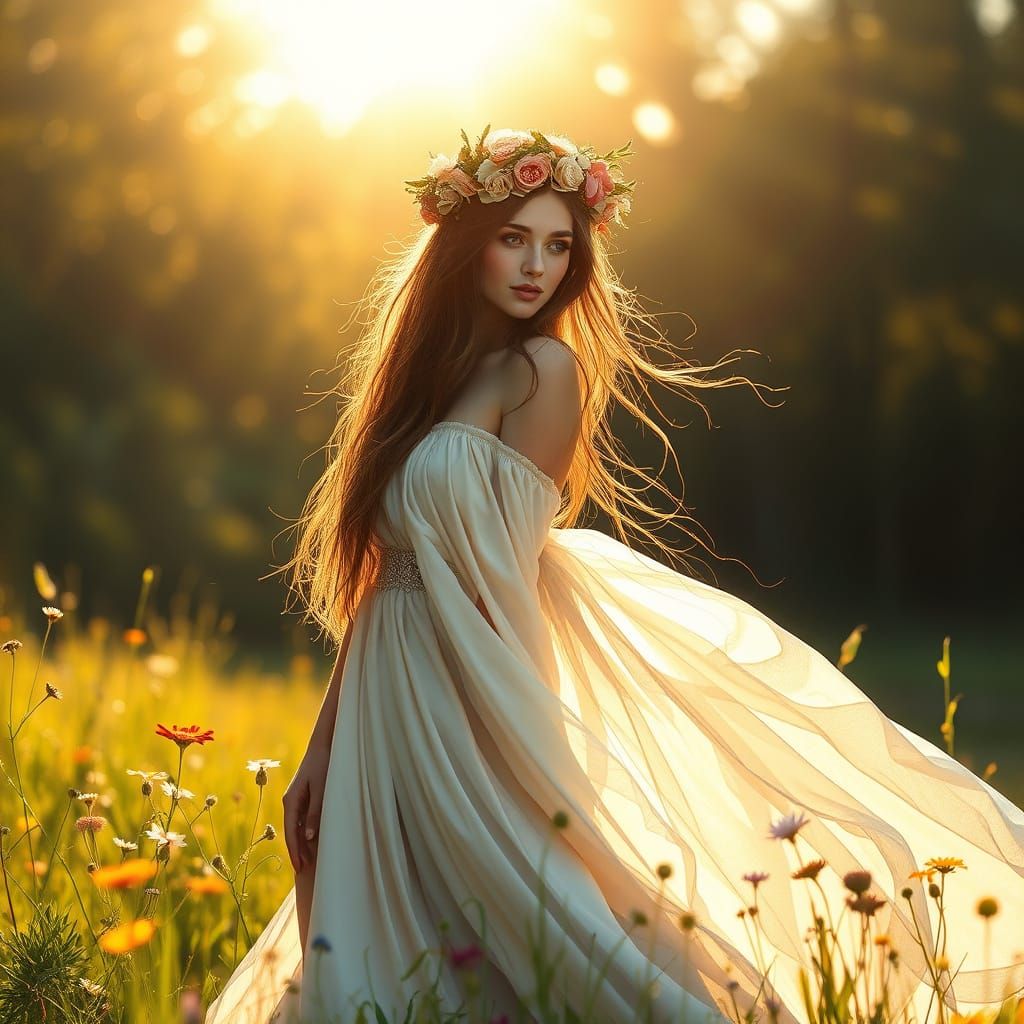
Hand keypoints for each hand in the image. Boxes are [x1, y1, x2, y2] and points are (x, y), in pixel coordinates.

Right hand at [282, 742, 330, 872]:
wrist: (324, 745)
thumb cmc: (324, 765)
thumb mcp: (322, 789)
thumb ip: (316, 813)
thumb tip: (309, 837)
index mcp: (291, 801)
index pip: (291, 832)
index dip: (295, 851)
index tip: (300, 868)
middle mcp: (290, 802)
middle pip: (292, 832)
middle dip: (297, 851)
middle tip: (304, 871)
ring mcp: (296, 800)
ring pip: (297, 827)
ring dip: (301, 844)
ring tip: (308, 861)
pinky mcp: (304, 797)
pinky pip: (302, 820)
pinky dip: (305, 833)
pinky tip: (311, 842)